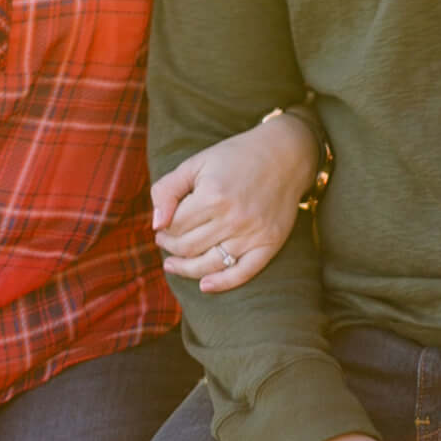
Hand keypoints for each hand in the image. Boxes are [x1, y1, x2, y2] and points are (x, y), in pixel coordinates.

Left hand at [152, 108, 319, 292]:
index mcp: (213, 196)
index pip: (174, 226)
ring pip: (209, 264)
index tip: (161, 226)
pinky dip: (222, 283)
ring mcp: (253, 234)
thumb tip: (155, 224)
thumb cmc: (236, 157)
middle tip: (164, 241)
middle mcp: (233, 218)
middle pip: (188, 247)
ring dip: (185, 268)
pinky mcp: (269, 244)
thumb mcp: (196, 163)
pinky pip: (243, 273)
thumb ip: (167, 190)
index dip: (163, 228)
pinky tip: (204, 285)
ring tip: (173, 264)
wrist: (285, 155)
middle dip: (170, 247)